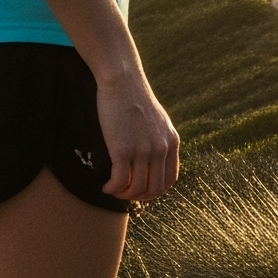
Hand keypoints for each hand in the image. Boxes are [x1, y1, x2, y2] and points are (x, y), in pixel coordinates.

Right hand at [96, 72, 179, 204]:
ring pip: (137, 189)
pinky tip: (106, 186)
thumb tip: (155, 159)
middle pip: (154, 189)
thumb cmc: (134, 99)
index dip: (155, 191)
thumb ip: (160, 140)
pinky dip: (112, 189)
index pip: (170, 180)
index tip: (140, 191)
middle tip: (124, 193)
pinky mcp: (123, 150)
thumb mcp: (158, 121)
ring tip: (112, 189)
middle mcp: (161, 149)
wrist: (122, 81)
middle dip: (138, 197)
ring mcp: (143, 151)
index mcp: (172, 142)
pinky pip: (119, 181)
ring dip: (123, 195)